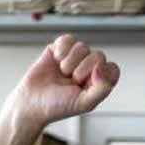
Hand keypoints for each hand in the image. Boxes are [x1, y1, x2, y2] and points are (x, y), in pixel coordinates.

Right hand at [4, 34, 120, 129]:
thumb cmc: (58, 106)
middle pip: (98, 55)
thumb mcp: (85, 103)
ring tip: (62, 73)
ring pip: (82, 46)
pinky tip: (56, 60)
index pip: (113, 69)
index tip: (87, 83)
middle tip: (71, 81)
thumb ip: (102, 88)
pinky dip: (61, 49)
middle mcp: (90, 69)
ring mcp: (75, 58)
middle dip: (82, 69)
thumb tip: (102, 66)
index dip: (102, 73)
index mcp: (99, 82)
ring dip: (70, 61)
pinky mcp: (60, 49)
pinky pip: (68, 39)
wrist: (32, 102)